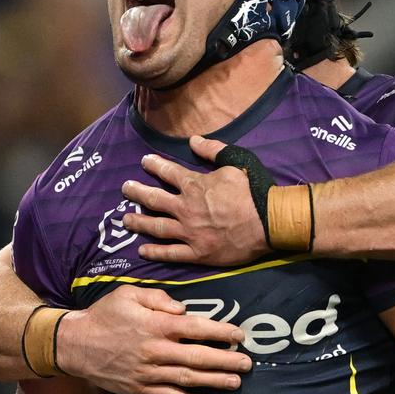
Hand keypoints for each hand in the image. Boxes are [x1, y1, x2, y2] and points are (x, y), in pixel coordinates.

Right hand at [55, 284, 251, 393]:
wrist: (75, 344)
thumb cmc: (104, 315)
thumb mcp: (128, 293)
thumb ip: (158, 297)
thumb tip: (183, 309)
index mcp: (156, 325)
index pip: (196, 328)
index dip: (221, 332)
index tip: (239, 335)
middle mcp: (156, 350)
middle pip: (198, 357)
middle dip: (226, 360)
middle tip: (247, 363)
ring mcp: (149, 373)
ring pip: (188, 379)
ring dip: (215, 382)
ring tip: (236, 383)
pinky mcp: (141, 389)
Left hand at [120, 135, 268, 265]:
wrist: (269, 221)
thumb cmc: (253, 190)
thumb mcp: (235, 161)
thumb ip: (212, 150)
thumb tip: (193, 140)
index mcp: (195, 185)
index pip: (168, 172)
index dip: (154, 165)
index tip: (144, 162)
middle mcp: (186, 208)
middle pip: (154, 199)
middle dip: (137, 192)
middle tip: (125, 189)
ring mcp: (190, 232)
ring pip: (157, 227)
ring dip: (139, 222)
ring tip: (125, 220)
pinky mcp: (197, 253)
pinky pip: (171, 253)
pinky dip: (155, 252)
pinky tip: (142, 251)